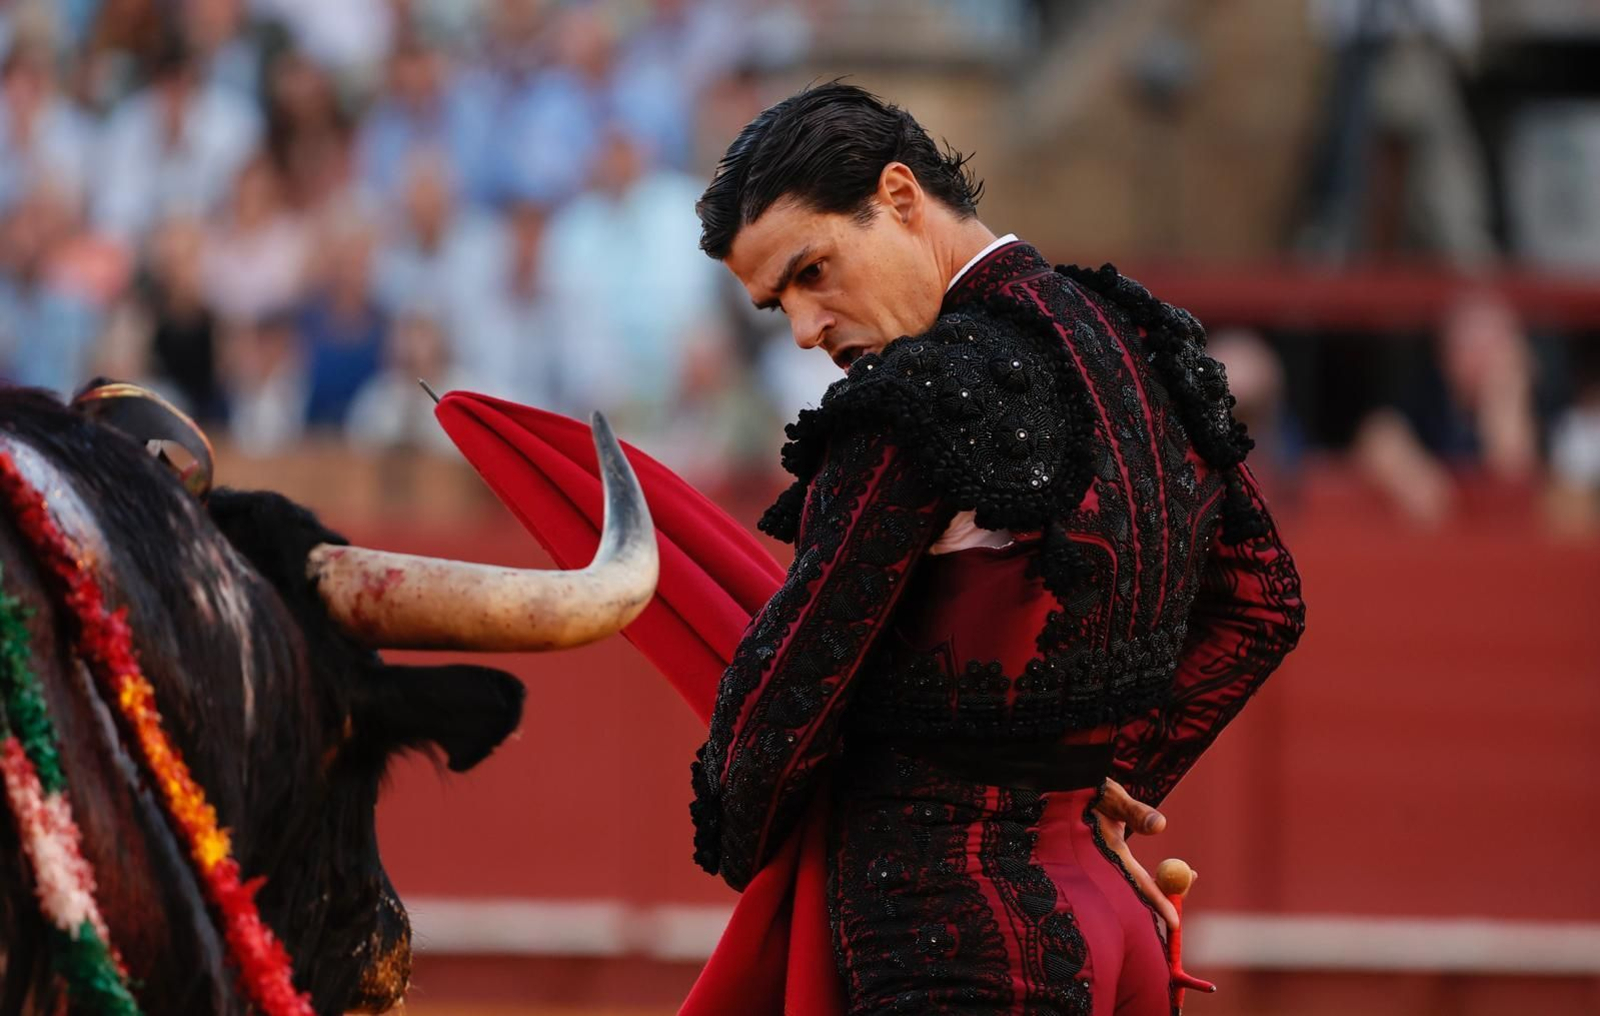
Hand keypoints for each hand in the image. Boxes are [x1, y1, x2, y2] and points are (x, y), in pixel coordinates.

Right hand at [1093, 779, 1182, 930]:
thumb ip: (1135, 812)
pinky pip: (1134, 880)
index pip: (1137, 882)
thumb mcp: (1114, 799)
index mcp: (1108, 852)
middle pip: (1141, 891)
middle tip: (1194, 876)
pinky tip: (1165, 871)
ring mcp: (1107, 868)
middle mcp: (1107, 865)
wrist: (1068, 794)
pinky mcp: (1108, 866)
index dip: (1157, 902)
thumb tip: (1160, 825)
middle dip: (1168, 893)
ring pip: (1139, 887)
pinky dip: (1152, 880)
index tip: (1175, 921)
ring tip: (1190, 874)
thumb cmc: (1092, 795)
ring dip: (1162, 885)